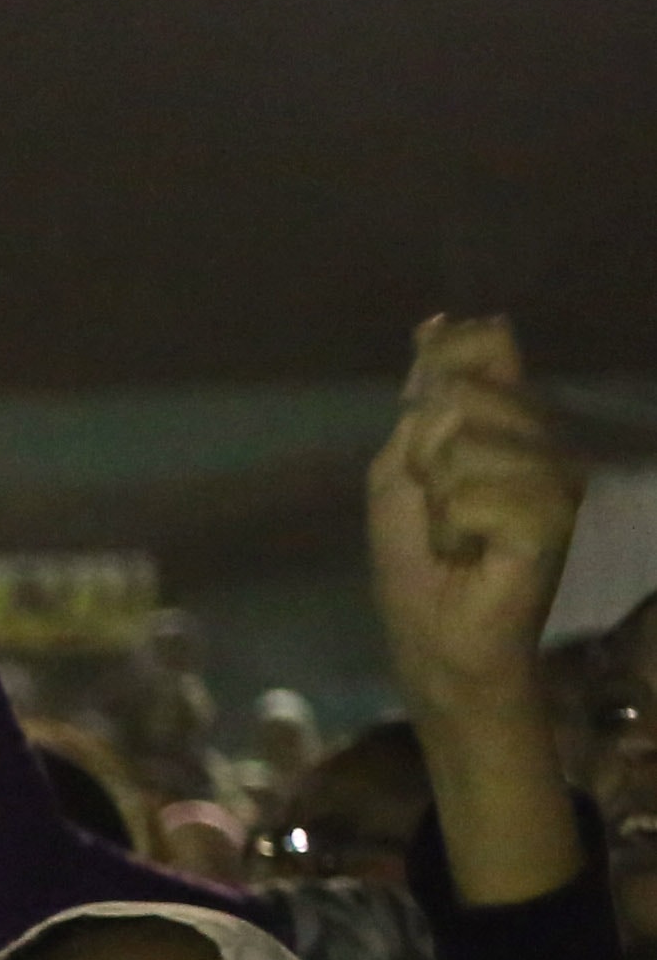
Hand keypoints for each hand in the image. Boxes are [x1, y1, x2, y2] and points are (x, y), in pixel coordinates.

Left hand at [370, 317, 580, 726]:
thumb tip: (439, 321)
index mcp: (512, 421)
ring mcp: (557, 477)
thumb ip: (422, 399)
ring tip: (454, 534)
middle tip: (438, 507)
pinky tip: (469, 552)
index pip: (486, 347)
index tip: (420, 427)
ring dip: (438, 497)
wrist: (436, 638)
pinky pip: (473, 492)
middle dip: (424, 456)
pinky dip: (451, 527)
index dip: (441, 371)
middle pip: (462, 396)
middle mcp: (545, 438)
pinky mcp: (553, 517)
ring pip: (465, 442)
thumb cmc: (418, 560)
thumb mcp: (402, 467)